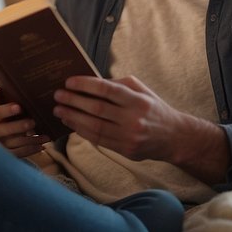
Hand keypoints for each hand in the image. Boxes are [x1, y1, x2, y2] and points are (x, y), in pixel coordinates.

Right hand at [0, 86, 49, 157]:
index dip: (6, 111)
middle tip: (33, 122)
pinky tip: (41, 146)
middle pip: (2, 130)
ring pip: (12, 143)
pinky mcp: (3, 157)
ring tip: (45, 136)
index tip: (19, 107)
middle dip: (18, 126)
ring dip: (29, 140)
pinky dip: (29, 150)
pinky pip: (17, 154)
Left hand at [53, 75, 229, 183]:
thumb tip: (91, 82)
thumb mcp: (142, 91)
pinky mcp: (126, 150)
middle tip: (57, 95)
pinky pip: (99, 140)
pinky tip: (72, 123)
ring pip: (95, 127)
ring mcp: (129, 137)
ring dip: (73, 118)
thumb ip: (119, 85)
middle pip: (97, 109)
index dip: (85, 85)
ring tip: (59, 110)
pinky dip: (82, 131)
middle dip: (73, 101)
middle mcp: (134, 119)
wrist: (174, 137)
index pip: (107, 90)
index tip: (68, 81)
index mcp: (138, 100)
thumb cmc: (153, 109)